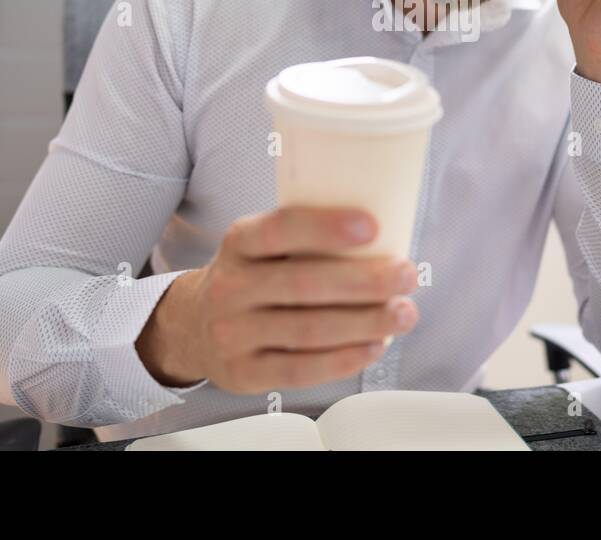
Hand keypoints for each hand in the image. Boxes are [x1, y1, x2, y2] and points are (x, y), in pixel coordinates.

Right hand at [136, 207, 418, 392]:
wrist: (194, 325)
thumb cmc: (252, 276)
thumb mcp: (262, 245)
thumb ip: (306, 238)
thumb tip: (386, 231)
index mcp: (239, 242)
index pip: (280, 229)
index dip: (326, 227)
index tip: (372, 226)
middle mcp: (230, 286)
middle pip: (304, 284)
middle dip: (364, 281)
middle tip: (406, 275)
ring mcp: (233, 333)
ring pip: (309, 330)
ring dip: (365, 322)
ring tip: (403, 313)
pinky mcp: (245, 373)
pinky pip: (301, 369)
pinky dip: (344, 359)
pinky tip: (375, 345)